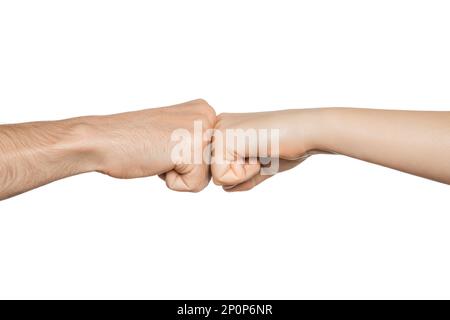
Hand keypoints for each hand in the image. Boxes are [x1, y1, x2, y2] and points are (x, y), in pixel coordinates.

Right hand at [89, 99, 215, 191]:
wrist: (101, 139)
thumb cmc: (132, 140)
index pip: (214, 154)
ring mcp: (202, 130)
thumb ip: (196, 139)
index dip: (187, 160)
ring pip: (206, 176)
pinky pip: (194, 185)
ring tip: (158, 154)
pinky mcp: (193, 149)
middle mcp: (207, 115)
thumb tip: (216, 160)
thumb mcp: (174, 132)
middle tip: (160, 150)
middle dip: (186, 168)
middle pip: (213, 165)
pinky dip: (172, 182)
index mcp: (203, 109)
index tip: (165, 144)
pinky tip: (156, 160)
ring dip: (180, 175)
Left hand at [211, 109, 321, 190]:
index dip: (244, 171)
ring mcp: (217, 131)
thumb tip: (225, 188)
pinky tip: (258, 153)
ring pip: (216, 177)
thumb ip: (243, 177)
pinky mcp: (222, 139)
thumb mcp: (262, 165)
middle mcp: (217, 127)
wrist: (306, 132)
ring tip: (260, 152)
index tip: (261, 152)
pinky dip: (245, 174)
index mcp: (225, 129)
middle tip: (261, 152)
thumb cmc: (288, 147)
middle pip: (215, 174)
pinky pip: (222, 178)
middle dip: (241, 173)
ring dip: (244, 173)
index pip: (219, 169)